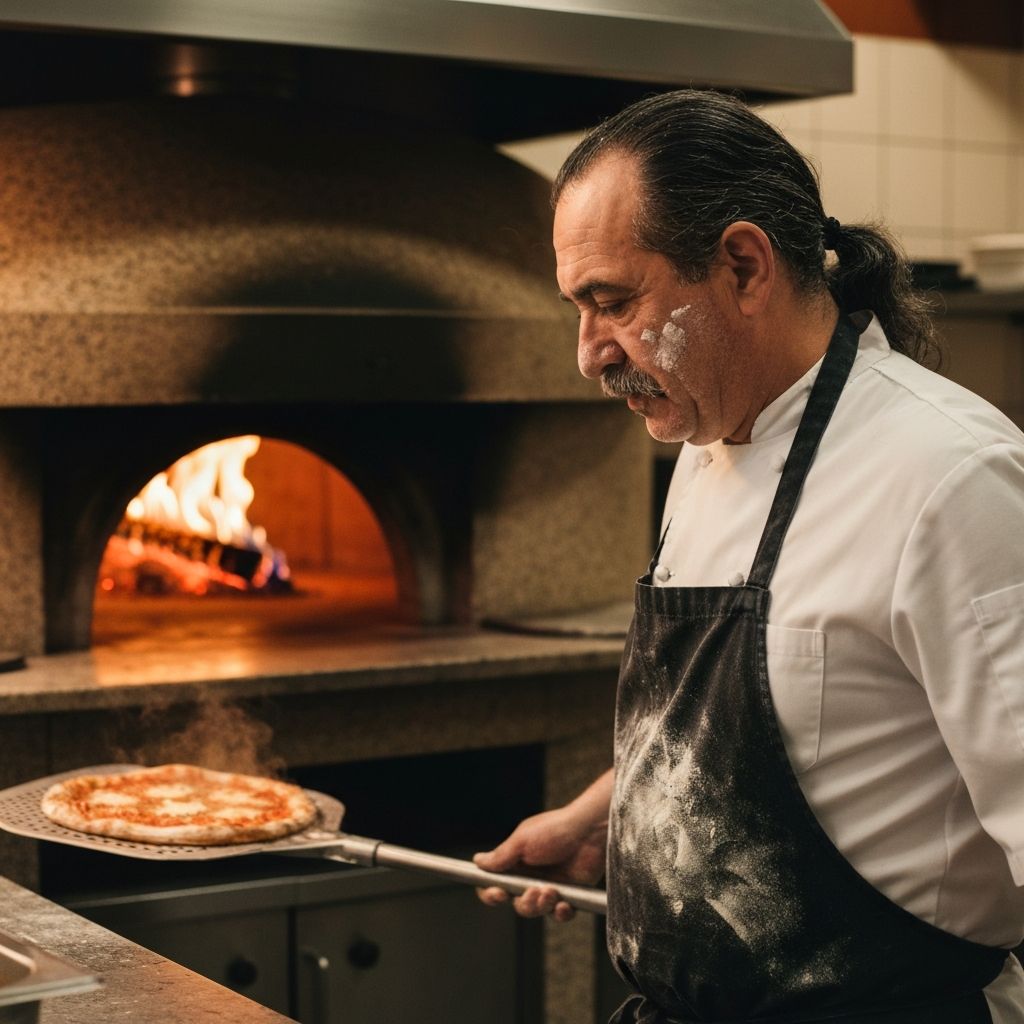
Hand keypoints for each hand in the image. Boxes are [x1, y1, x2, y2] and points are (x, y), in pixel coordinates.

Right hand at [473, 802, 607, 922]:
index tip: (497, 894)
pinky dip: (561, 913)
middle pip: (517, 903)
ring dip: (542, 906)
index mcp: (516, 863)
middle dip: (524, 902)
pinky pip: (560, 915)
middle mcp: (531, 877)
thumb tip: (477, 862)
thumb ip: (501, 856)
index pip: (495, 884)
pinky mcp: (570, 894)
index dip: (491, 893)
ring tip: (552, 891)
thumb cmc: (555, 830)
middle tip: (534, 892)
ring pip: (537, 911)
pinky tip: (565, 904)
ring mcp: (550, 886)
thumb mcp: (522, 840)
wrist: (590, 831)